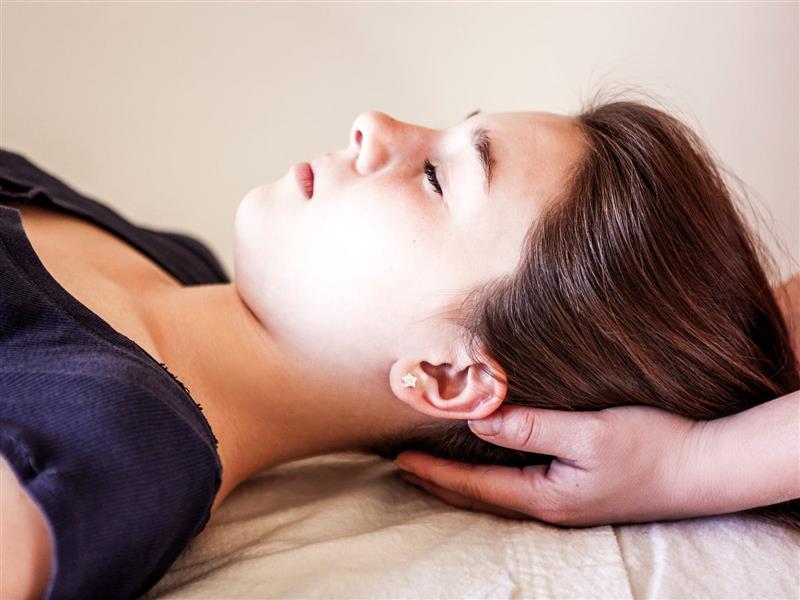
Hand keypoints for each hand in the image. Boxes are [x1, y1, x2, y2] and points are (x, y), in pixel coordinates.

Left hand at [394, 404, 702, 525]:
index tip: (402, 459)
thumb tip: (480, 420)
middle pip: (481, 497)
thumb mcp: (589, 434)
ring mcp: (564, 502)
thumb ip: (534, 427)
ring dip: (461, 483)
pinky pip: (518, 487)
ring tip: (433, 470)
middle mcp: (550, 505)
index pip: (476, 486)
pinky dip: (490, 478)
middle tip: (404, 467)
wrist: (703, 469)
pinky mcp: (578, 491)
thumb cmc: (650, 447)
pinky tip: (488, 467)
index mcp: (547, 496)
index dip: (436, 472)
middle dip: (440, 483)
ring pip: (497, 494)